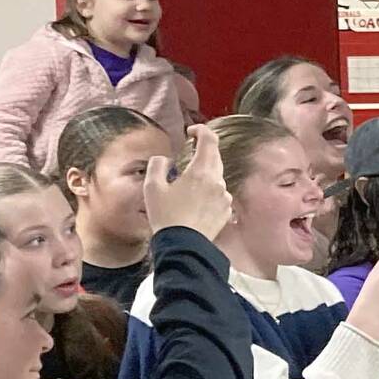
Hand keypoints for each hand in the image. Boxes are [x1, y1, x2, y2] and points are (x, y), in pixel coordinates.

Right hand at [145, 125, 232, 240]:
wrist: (183, 247)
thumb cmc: (166, 216)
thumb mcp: (152, 186)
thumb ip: (158, 165)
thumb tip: (165, 160)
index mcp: (201, 172)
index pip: (210, 140)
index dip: (201, 130)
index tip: (191, 132)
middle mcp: (218, 182)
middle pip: (215, 157)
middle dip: (203, 151)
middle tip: (190, 152)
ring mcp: (224, 198)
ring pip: (217, 177)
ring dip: (205, 173)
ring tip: (189, 183)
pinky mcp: (226, 212)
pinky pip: (219, 194)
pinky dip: (210, 191)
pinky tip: (196, 201)